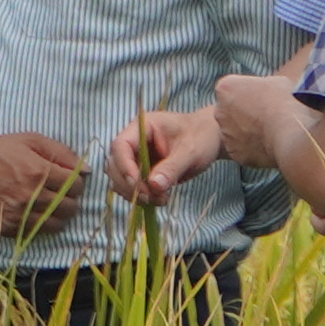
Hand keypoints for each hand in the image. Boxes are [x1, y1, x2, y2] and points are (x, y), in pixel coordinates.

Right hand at [0, 130, 94, 235]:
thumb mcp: (30, 140)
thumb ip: (61, 152)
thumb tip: (85, 169)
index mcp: (39, 172)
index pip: (75, 186)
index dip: (77, 182)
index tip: (70, 180)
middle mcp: (31, 196)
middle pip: (69, 207)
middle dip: (71, 200)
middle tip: (63, 194)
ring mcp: (19, 215)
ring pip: (56, 224)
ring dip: (60, 215)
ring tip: (52, 205)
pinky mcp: (8, 228)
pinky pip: (37, 232)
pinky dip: (42, 224)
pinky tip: (36, 213)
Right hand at [105, 106, 227, 206]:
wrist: (209, 139)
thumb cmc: (201, 137)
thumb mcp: (191, 152)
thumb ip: (172, 167)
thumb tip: (154, 185)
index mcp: (142, 126)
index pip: (120, 146)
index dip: (124, 167)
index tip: (138, 184)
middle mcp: (134, 140)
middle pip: (115, 165)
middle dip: (130, 185)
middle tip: (151, 197)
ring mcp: (135, 156)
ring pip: (120, 179)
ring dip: (135, 194)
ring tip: (161, 199)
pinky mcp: (140, 171)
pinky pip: (131, 187)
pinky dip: (141, 196)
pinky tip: (160, 198)